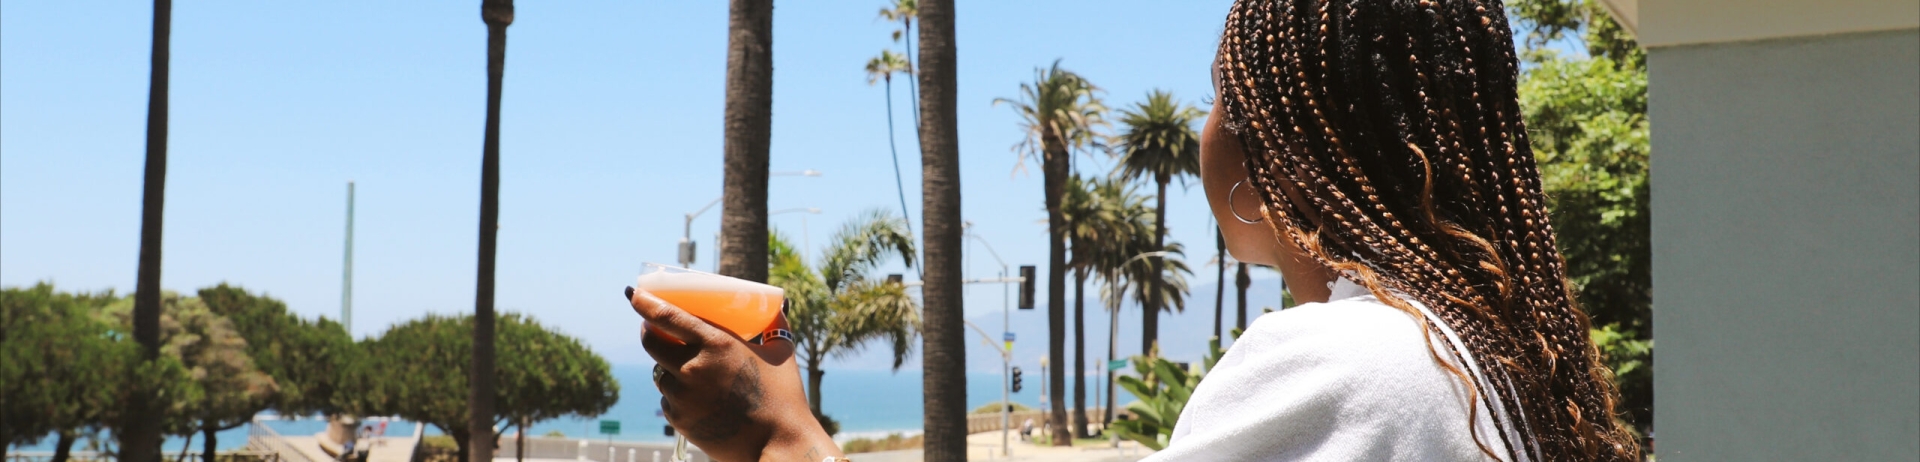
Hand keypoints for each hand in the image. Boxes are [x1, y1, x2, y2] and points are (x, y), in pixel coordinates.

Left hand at [626, 286, 841, 461]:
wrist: (777, 444)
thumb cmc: (784, 397)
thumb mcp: (782, 352)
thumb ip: (776, 325)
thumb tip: (780, 304)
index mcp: (716, 344)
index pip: (667, 317)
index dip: (645, 303)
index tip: (633, 293)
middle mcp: (693, 368)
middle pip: (651, 343)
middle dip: (648, 331)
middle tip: (653, 327)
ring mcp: (683, 396)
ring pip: (660, 374)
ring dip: (668, 367)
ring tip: (689, 370)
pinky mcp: (679, 420)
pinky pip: (669, 400)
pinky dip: (677, 394)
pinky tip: (697, 397)